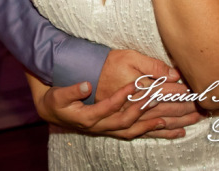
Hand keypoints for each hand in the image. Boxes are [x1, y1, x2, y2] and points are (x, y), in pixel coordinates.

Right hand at [35, 80, 169, 139]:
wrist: (53, 113)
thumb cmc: (57, 102)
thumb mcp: (58, 95)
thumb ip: (72, 91)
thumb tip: (85, 85)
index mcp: (87, 117)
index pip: (108, 107)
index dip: (122, 96)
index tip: (135, 84)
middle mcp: (99, 127)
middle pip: (124, 122)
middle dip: (141, 111)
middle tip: (156, 98)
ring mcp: (105, 130)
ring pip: (131, 131)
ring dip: (149, 126)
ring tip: (166, 118)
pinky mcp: (110, 131)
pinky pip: (132, 133)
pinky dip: (148, 131)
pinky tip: (162, 126)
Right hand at [94, 49, 202, 138]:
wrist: (88, 75)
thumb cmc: (110, 64)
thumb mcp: (130, 57)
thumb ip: (153, 66)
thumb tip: (174, 74)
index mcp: (140, 88)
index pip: (166, 92)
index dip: (183, 92)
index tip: (198, 92)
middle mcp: (137, 105)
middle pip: (167, 108)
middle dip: (186, 108)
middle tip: (203, 108)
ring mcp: (132, 116)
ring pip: (161, 121)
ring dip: (180, 121)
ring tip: (196, 119)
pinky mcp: (128, 122)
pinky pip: (149, 131)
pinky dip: (165, 133)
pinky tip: (178, 132)